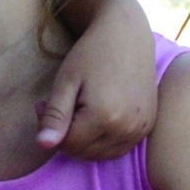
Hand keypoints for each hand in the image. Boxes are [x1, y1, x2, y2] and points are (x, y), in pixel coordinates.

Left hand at [38, 22, 158, 160]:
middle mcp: (126, 128)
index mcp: (104, 117)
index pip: (67, 145)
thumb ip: (55, 116)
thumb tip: (43, 146)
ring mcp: (140, 129)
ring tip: (80, 109)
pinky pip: (118, 148)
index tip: (45, 104)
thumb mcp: (66, 82)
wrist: (127, 35)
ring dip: (85, 139)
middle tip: (63, 104)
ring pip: (100, 154)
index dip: (51, 127)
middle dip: (67, 134)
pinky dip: (103, 140)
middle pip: (83, 152)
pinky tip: (98, 116)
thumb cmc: (91, 54)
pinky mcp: (147, 126)